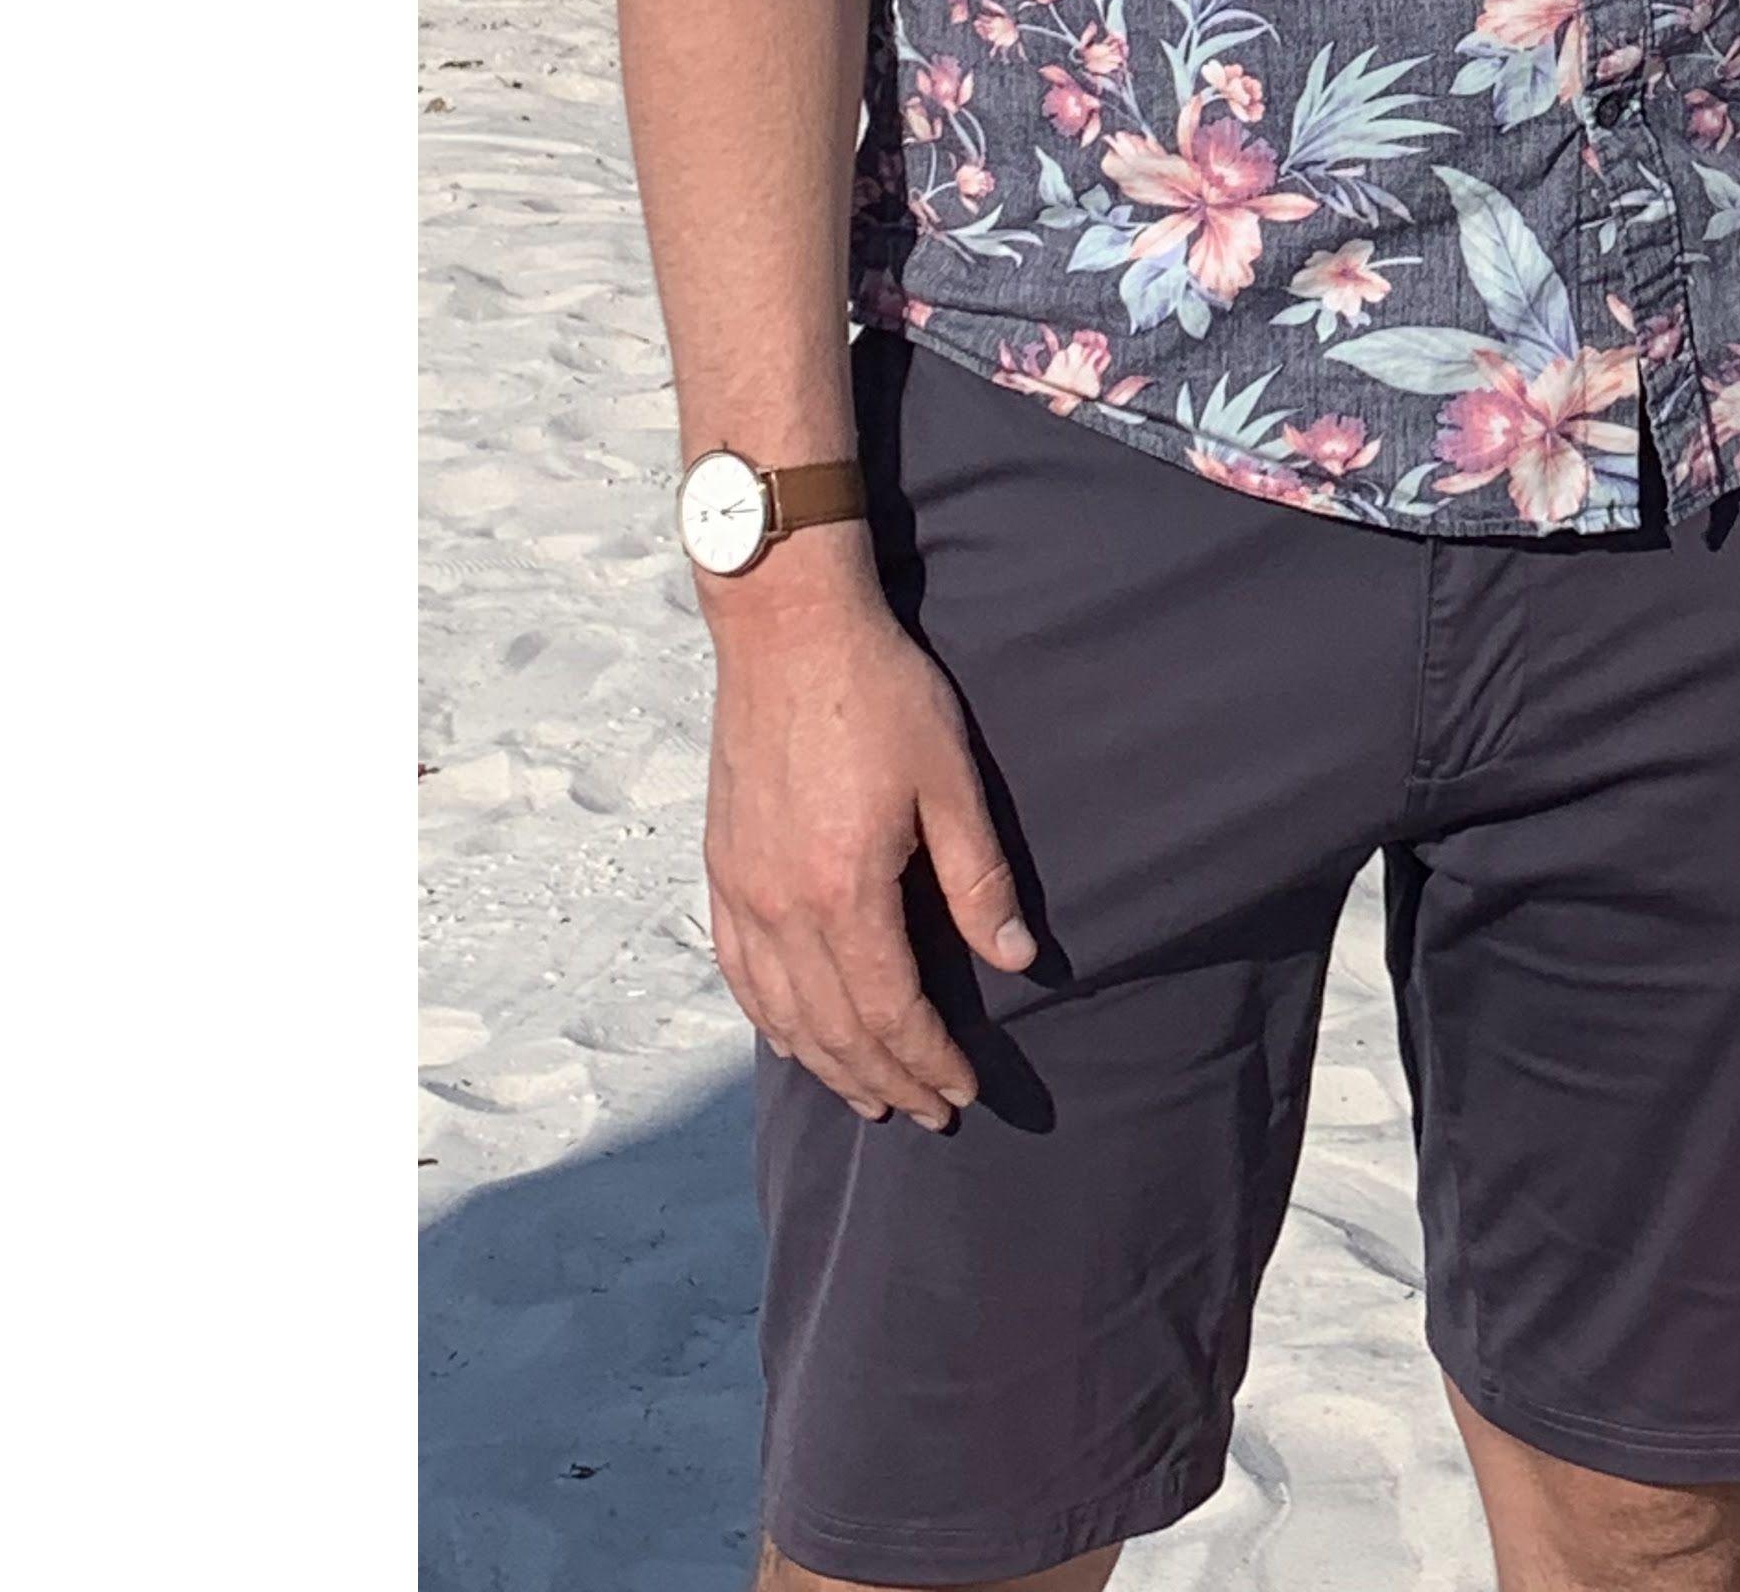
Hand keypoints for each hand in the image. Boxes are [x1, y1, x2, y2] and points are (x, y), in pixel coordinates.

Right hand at [701, 560, 1034, 1129]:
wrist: (788, 628)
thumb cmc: (881, 692)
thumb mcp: (949, 780)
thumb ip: (979, 878)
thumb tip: (1018, 960)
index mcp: (843, 893)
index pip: (891, 1011)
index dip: (930, 1060)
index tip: (964, 1092)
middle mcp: (781, 908)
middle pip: (834, 1029)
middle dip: (885, 1080)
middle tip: (929, 1112)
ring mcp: (741, 891)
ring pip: (781, 1013)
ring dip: (828, 1064)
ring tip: (871, 1095)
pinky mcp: (720, 867)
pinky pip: (740, 972)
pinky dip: (771, 1019)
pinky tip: (794, 1034)